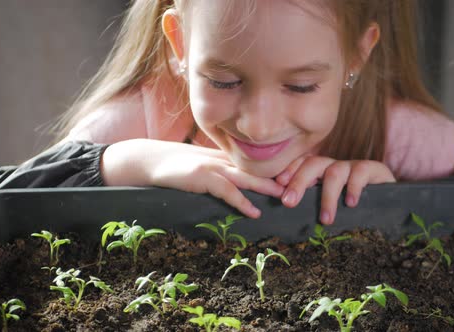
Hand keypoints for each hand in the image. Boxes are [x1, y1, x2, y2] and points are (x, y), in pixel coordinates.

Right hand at [101, 139, 284, 218]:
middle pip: (258, 165)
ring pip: (246, 176)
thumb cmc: (176, 165)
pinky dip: (241, 202)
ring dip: (268, 187)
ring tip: (287, 196)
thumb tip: (242, 182)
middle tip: (304, 181)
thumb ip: (223, 170)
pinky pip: (226, 191)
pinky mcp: (201, 177)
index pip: (258, 159)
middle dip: (282, 173)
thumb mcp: (205, 165)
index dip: (280, 165)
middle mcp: (223, 158)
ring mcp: (212, 166)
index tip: (300, 172)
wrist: (149, 160)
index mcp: (226, 156)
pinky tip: (254, 212)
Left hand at [275, 155, 395, 224]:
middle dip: (299, 182)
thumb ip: (313, 205)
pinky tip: (351, 203)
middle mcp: (336, 165)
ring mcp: (354, 166)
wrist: (392, 203)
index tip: (279, 185)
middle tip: (288, 202)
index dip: (290, 171)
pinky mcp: (374, 169)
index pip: (302, 163)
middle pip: (314, 164)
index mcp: (323, 171)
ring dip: (328, 197)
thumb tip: (287, 215)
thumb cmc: (356, 207)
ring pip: (335, 172)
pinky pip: (361, 172)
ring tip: (326, 220)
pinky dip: (354, 187)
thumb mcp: (333, 206)